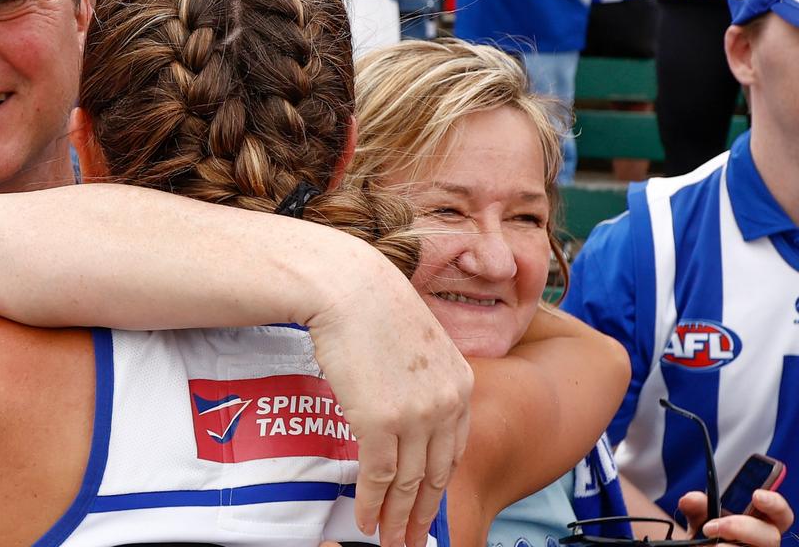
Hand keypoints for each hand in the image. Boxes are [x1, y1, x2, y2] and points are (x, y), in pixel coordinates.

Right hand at [307, 272, 471, 546]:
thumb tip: (405, 406)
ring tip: (387, 539)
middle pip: (437, 475)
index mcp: (462, 383)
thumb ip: (424, 379)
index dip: (440, 485)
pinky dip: (370, 502)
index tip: (429, 506)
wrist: (347, 286)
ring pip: (409, 482)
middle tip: (411, 540)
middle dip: (422, 514)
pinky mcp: (379, 420)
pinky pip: (377, 475)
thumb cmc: (373, 305)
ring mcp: (415, 414)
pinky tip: (364, 519)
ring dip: (396, 518)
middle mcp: (446, 403)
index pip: (455, 450)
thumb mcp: (418, 342)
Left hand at [678, 490, 794, 546]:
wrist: (697, 546)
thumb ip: (697, 505)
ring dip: (727, 546)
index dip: (774, 504)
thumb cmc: (705, 532)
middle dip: (740, 527)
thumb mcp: (700, 516)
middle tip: (710, 527)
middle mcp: (762, 541)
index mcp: (759, 523)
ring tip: (707, 544)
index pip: (780, 515)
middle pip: (770, 536)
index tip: (757, 495)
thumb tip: (689, 499)